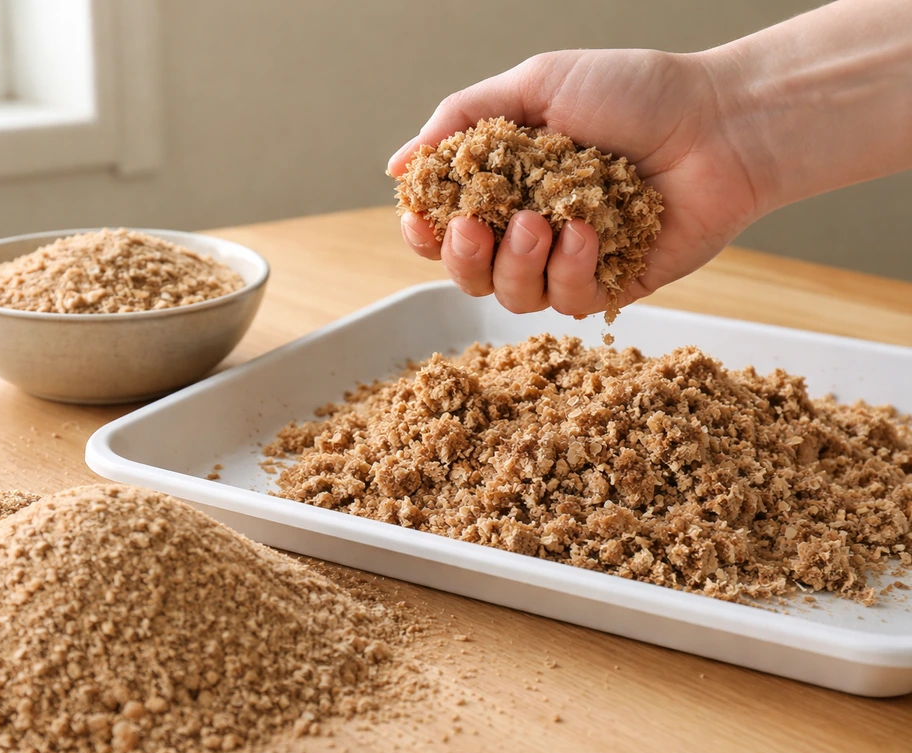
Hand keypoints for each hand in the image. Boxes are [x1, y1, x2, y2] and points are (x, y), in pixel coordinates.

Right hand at [387, 49, 762, 315]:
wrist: (719, 123)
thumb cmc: (634, 93)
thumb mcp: (536, 84)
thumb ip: (462, 119)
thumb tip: (399, 165)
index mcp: (507, 182)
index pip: (444, 224)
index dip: (424, 232)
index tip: (423, 221)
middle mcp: (531, 227)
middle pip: (468, 273)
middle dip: (463, 257)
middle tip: (477, 228)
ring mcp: (570, 260)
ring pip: (511, 296)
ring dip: (516, 264)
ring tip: (542, 222)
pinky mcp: (611, 285)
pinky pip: (568, 301)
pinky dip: (571, 270)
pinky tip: (590, 231)